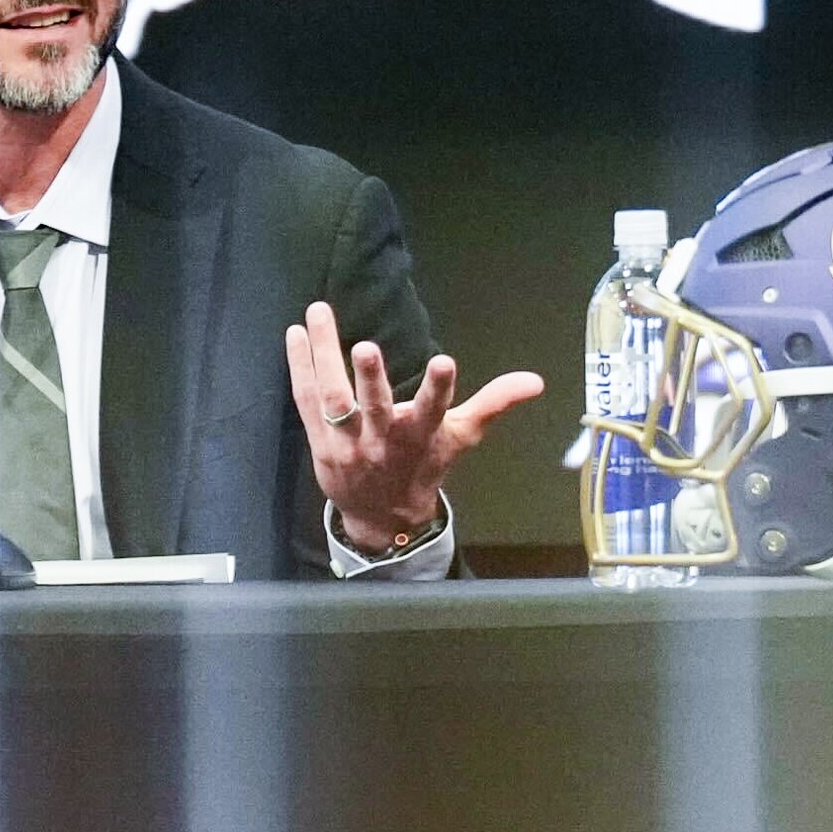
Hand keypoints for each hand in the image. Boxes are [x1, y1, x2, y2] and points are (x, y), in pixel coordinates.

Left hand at [285, 301, 547, 555]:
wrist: (382, 516)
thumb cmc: (424, 466)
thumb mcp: (461, 437)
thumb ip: (494, 404)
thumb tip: (536, 382)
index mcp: (419, 437)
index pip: (432, 411)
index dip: (439, 389)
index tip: (445, 361)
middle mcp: (381, 441)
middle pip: (374, 409)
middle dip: (371, 379)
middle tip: (366, 347)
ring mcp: (347, 443)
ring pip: (333, 400)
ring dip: (323, 359)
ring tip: (318, 315)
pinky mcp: (320, 441)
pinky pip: (306, 401)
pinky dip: (299, 367)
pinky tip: (296, 334)